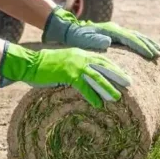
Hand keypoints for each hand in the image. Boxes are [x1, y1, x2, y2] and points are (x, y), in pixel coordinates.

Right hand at [0, 43, 130, 107]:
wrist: (29, 63)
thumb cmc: (44, 66)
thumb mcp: (64, 65)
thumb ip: (76, 70)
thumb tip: (85, 79)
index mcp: (80, 54)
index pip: (102, 60)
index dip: (114, 68)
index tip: (124, 75)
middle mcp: (80, 57)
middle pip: (104, 66)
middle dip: (117, 75)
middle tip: (130, 84)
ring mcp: (74, 65)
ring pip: (96, 76)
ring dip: (107, 87)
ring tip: (117, 97)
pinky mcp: (66, 74)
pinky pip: (82, 86)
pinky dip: (91, 95)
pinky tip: (97, 104)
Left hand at [42, 7, 159, 59]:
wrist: (70, 30)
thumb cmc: (76, 37)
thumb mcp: (83, 39)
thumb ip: (94, 40)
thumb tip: (107, 41)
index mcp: (110, 30)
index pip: (129, 38)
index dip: (140, 46)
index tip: (150, 54)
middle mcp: (115, 29)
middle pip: (136, 36)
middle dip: (148, 45)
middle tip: (159, 54)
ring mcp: (116, 31)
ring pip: (136, 36)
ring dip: (147, 44)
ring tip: (159, 52)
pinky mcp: (115, 36)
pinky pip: (131, 39)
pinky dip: (141, 44)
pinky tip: (147, 50)